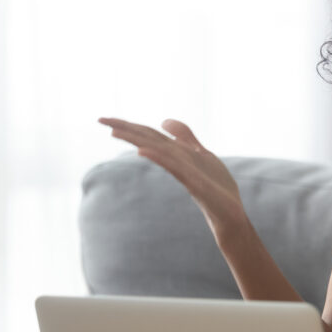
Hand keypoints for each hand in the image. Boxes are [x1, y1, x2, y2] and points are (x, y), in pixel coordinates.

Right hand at [98, 117, 247, 238]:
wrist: (231, 212)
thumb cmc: (216, 186)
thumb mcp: (201, 153)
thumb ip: (184, 137)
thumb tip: (163, 121)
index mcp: (176, 153)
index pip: (148, 135)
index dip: (128, 125)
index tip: (103, 119)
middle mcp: (176, 161)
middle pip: (148, 140)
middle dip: (125, 129)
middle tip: (99, 119)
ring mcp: (184, 172)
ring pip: (158, 152)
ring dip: (136, 140)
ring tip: (114, 131)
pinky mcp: (195, 185)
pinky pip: (175, 169)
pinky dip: (159, 158)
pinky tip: (143, 152)